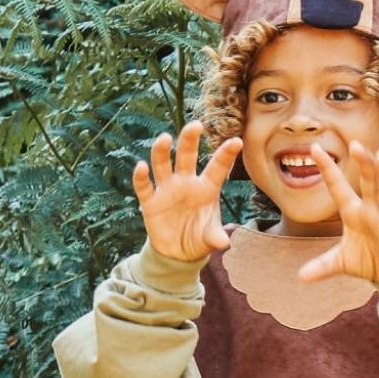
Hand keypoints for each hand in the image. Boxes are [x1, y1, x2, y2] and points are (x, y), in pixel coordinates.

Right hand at [132, 121, 241, 262]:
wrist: (178, 252)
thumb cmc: (200, 237)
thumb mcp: (210, 238)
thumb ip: (216, 237)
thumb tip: (224, 242)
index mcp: (207, 188)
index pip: (218, 168)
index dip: (226, 155)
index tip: (237, 141)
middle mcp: (186, 183)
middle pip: (187, 156)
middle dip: (189, 140)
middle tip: (195, 125)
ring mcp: (167, 190)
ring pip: (163, 164)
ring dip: (162, 151)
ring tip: (165, 138)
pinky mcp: (150, 201)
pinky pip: (144, 186)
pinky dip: (141, 177)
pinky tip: (141, 166)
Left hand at [298, 140, 378, 285]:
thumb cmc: (368, 259)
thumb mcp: (340, 262)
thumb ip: (322, 266)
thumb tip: (301, 277)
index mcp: (353, 212)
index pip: (339, 187)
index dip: (327, 169)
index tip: (314, 148)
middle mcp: (371, 213)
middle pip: (368, 183)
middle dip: (363, 164)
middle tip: (356, 144)